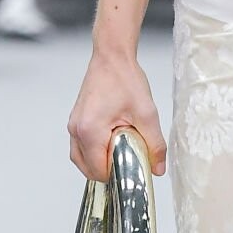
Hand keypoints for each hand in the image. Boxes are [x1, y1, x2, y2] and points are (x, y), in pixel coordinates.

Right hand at [67, 48, 167, 183]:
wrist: (112, 57)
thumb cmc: (125, 79)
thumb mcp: (147, 114)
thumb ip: (154, 144)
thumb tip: (158, 168)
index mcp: (90, 130)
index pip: (99, 171)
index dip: (118, 175)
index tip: (134, 168)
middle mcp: (77, 130)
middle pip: (88, 169)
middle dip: (109, 170)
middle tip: (130, 160)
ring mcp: (73, 126)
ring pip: (82, 160)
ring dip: (101, 162)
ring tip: (122, 151)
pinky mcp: (76, 122)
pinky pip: (81, 148)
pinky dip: (95, 152)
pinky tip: (113, 143)